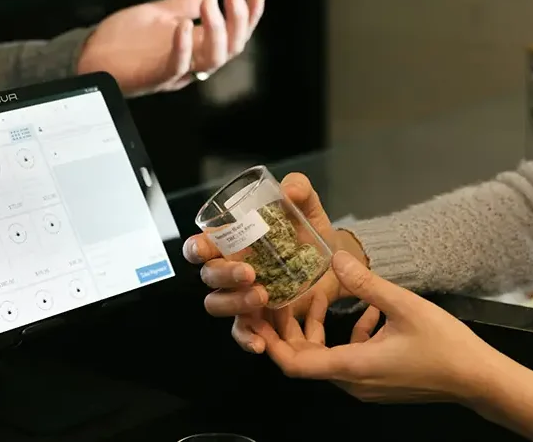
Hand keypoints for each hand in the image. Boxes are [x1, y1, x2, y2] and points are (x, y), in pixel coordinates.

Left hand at [77, 0, 266, 95]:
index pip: (234, 36)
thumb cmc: (123, 42)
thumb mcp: (159, 15)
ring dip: (217, 29)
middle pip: (231, 49)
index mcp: (197, 49)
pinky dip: (183, 46)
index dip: (250, 16)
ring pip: (212, 59)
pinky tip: (184, 24)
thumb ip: (184, 4)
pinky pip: (176, 66)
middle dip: (239, 20)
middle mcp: (192, 64)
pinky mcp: (154, 77)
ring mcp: (175, 72)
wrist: (90, 57)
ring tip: (211, 3)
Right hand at [182, 173, 366, 353]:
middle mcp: (229, 269)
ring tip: (263, 296)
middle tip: (251, 273)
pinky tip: (259, 344)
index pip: (200, 246)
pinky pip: (241, 332)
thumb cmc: (308, 232)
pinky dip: (246, 339)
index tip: (207, 248)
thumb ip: (299, 189)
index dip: (196, 248)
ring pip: (217, 304)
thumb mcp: (307, 208)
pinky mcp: (258, 318)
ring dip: (234, 302)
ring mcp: (240, 296)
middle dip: (224, 275)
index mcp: (232, 242)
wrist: (336, 264)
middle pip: (207, 276)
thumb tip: (288, 189)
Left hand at [254, 251, 496, 403]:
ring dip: (318, 329)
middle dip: (289, 330)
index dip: (270, 341)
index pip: (293, 364)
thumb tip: (334, 258)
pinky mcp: (379, 381)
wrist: (479, 380)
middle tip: (278, 298)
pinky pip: (350, 358)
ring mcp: (366, 384)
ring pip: (326, 357)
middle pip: (305, 360)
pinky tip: (366, 310)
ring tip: (318, 296)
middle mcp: (352, 382)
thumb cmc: (444, 345)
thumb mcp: (404, 305)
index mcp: (351, 367)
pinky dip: (347, 335)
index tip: (258, 317)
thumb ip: (366, 283)